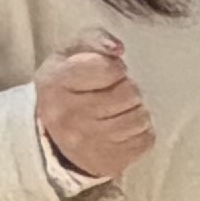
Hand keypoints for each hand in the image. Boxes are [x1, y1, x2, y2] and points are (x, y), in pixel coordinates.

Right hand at [35, 32, 151, 182]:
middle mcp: (69, 116)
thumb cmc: (68, 86)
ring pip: (140, 117)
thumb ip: (94, 39)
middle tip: (117, 92)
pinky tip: (124, 128)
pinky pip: (146, 139)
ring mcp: (88, 143)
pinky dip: (141, 131)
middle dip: (129, 88)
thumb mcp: (70, 55)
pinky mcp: (109, 161)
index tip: (110, 72)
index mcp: (56, 82)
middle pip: (129, 93)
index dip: (116, 67)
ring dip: (137, 109)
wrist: (53, 137)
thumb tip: (118, 48)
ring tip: (121, 109)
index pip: (109, 69)